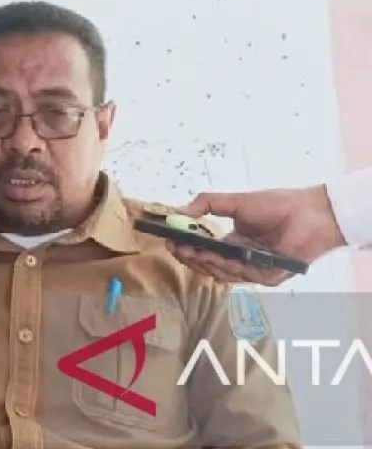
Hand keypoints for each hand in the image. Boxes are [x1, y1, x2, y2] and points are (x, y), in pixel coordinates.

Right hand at [169, 185, 345, 284]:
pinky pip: (242, 276)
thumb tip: (179, 210)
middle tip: (175, 247)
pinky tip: (214, 256)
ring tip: (190, 250)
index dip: (186, 247)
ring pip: (222, 273)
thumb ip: (208, 204)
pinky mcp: (267, 277)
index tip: (169, 239)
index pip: (204, 251)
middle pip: (209, 266)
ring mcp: (254, 270)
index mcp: (233, 244)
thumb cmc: (277, 205)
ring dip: (204, 262)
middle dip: (190, 257)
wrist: (309, 212)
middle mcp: (241, 260)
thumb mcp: (235, 201)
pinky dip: (226, 266)